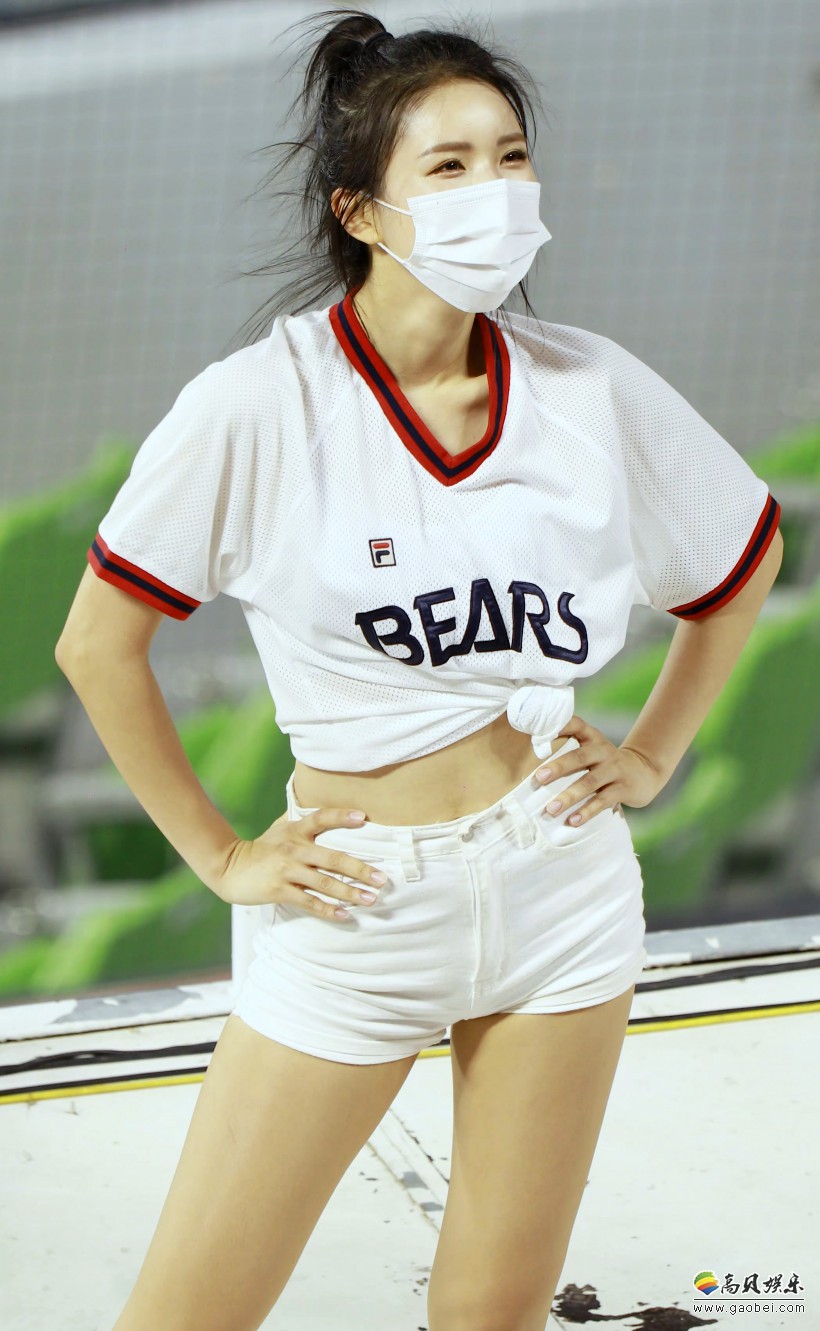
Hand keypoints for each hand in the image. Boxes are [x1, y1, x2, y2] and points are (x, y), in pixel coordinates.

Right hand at [215, 808, 387, 919]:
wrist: (229, 868)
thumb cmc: (261, 849)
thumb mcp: (279, 829)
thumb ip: (301, 822)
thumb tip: (326, 812)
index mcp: (295, 830)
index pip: (321, 818)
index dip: (341, 816)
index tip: (363, 817)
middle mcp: (293, 848)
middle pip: (332, 858)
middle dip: (360, 869)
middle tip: (382, 878)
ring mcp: (286, 870)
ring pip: (324, 883)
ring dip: (350, 892)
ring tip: (370, 899)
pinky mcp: (279, 890)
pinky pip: (309, 902)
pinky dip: (328, 909)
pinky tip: (345, 915)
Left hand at [535, 714, 664, 826]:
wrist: (645, 772)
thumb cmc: (606, 762)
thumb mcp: (592, 751)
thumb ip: (569, 752)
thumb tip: (532, 768)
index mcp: (592, 738)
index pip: (576, 725)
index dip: (559, 726)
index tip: (538, 734)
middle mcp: (603, 750)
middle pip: (579, 757)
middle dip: (558, 767)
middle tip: (538, 778)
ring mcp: (615, 769)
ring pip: (590, 782)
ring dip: (569, 796)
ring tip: (551, 809)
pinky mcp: (623, 788)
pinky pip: (603, 801)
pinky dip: (587, 811)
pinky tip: (572, 821)